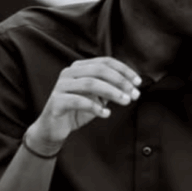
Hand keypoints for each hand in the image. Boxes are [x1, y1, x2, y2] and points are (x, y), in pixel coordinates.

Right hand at [26, 57, 140, 154]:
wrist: (53, 128)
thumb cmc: (77, 110)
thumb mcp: (96, 97)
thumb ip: (109, 88)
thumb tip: (132, 86)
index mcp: (79, 68)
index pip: (105, 62)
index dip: (124, 70)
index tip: (138, 82)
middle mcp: (69, 73)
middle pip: (99, 70)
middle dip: (120, 81)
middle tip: (133, 94)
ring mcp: (61, 86)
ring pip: (90, 83)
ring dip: (111, 92)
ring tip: (125, 102)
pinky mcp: (56, 102)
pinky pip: (78, 101)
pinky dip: (95, 107)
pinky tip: (106, 114)